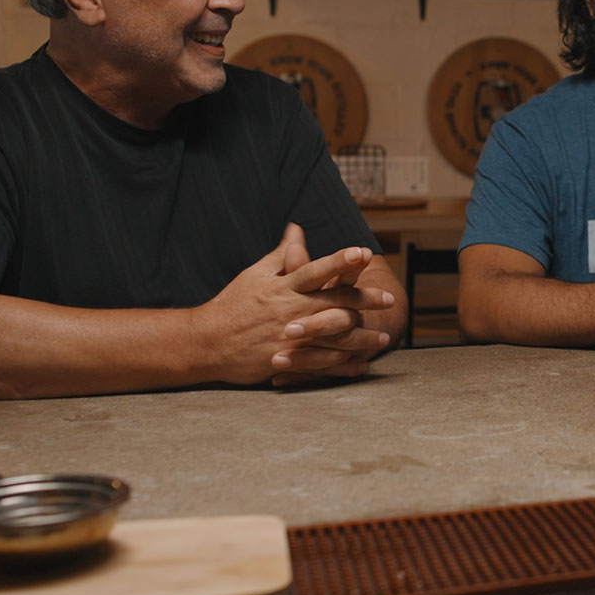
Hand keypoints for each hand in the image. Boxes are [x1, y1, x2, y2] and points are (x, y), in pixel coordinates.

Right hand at [189, 224, 390, 384]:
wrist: (206, 342)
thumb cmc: (232, 305)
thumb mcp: (255, 275)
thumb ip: (282, 255)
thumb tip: (297, 229)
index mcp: (283, 287)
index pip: (316, 269)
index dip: (341, 261)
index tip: (363, 253)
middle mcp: (290, 310)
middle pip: (334, 302)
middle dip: (364, 300)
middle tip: (389, 298)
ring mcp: (290, 337)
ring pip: (333, 336)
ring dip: (361, 337)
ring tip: (384, 337)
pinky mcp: (287, 359)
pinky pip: (322, 363)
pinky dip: (343, 365)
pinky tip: (362, 364)